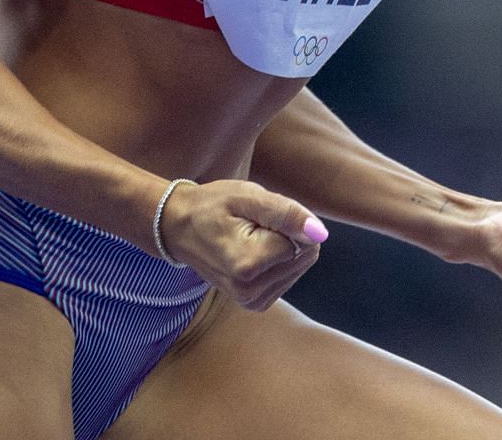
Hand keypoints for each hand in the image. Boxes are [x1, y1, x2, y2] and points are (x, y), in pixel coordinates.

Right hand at [158, 178, 328, 310]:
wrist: (180, 228)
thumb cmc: (213, 206)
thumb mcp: (248, 197)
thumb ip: (287, 214)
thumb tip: (321, 234)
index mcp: (248, 265)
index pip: (303, 240)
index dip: (285, 220)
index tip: (254, 217)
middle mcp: (250, 291)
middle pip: (305, 255)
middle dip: (286, 234)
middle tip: (252, 226)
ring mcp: (252, 301)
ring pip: (300, 266)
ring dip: (281, 246)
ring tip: (249, 237)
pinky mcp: (256, 303)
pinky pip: (289, 275)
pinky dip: (277, 259)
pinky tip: (252, 251)